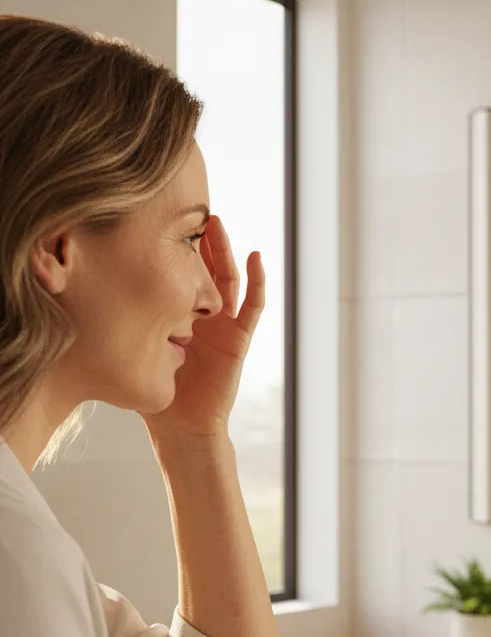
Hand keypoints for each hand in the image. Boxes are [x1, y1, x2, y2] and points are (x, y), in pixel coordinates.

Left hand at [142, 215, 263, 443]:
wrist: (180, 427)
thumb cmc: (153, 393)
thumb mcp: (132, 346)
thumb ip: (122, 321)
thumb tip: (86, 287)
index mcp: (177, 314)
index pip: (176, 272)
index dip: (170, 246)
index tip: (155, 218)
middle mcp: (202, 315)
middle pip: (202, 267)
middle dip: (197, 239)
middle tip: (188, 209)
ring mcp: (223, 325)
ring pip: (226, 278)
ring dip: (223, 250)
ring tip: (215, 222)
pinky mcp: (238, 339)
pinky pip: (252, 306)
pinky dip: (258, 281)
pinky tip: (257, 256)